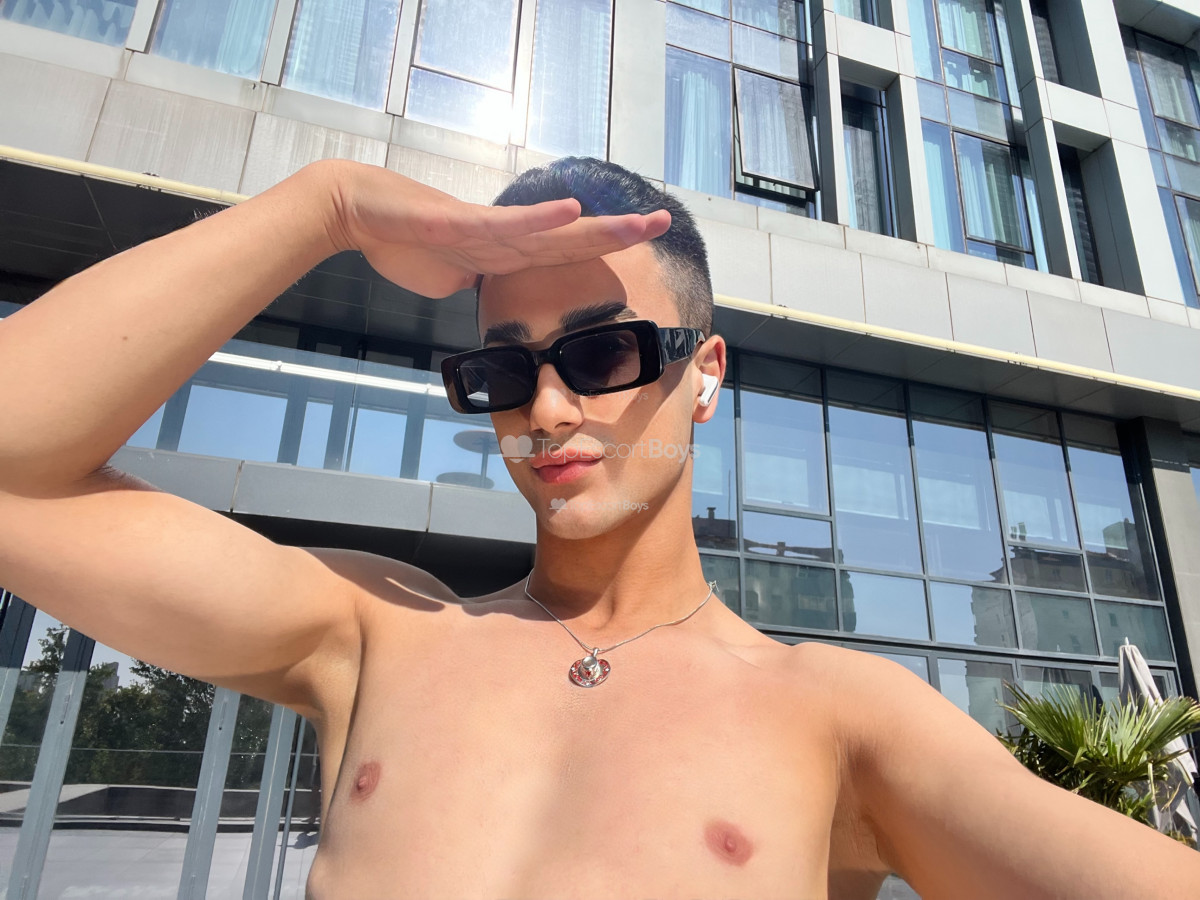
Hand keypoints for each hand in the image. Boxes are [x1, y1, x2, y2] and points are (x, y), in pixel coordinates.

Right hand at [318, 160, 672, 297]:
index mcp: (509, 252)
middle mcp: (507, 237)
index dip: (608, 249)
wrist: (360, 214)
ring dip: (597, 227)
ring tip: (639, 222)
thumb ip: (484, 284)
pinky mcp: (459, 225)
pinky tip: (571, 211)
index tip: (646, 246)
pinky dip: (537, 220)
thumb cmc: (406, 243)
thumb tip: (499, 299)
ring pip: (551, 230)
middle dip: (621, 232)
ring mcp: (486, 228)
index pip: (569, 253)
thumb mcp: (456, 277)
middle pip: (574, 237)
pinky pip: (504, 225)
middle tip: (665, 221)